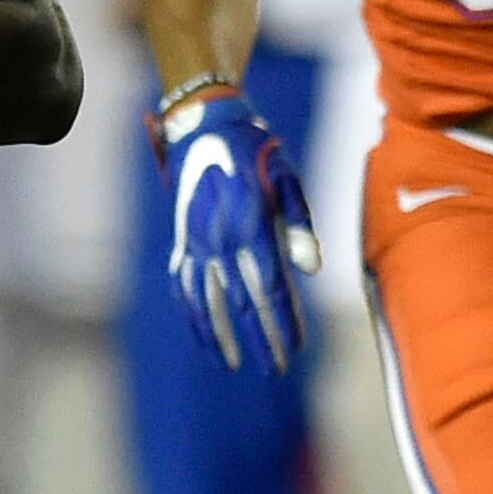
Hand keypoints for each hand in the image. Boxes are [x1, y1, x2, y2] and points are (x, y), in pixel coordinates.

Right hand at [156, 87, 321, 374]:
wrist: (205, 125)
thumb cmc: (256, 152)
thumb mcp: (287, 179)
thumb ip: (300, 225)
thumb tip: (310, 270)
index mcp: (250, 227)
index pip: (270, 289)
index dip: (282, 323)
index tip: (294, 349)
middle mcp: (219, 240)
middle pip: (241, 302)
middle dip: (258, 338)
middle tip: (274, 368)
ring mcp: (195, 242)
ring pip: (204, 300)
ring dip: (218, 335)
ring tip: (231, 364)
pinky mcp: (182, 239)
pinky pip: (183, 283)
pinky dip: (191, 311)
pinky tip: (202, 331)